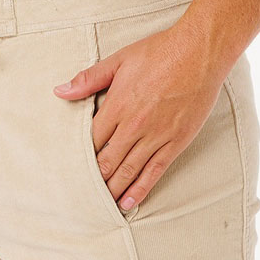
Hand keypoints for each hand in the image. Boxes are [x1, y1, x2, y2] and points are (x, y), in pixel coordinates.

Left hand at [54, 21, 223, 210]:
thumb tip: (60, 91)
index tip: (72, 172)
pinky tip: (128, 202)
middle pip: (107, 162)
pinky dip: (140, 189)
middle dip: (94, 180)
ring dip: (113, 190)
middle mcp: (134, 126)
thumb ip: (88, 79)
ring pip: (128, 171)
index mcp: (117, 106)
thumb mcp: (119, 60)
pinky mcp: (175, 142)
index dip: (81, 159)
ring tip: (101, 206)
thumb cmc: (160, 52)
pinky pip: (154, 171)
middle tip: (82, 196)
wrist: (200, 52)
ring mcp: (156, 136)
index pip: (91, 142)